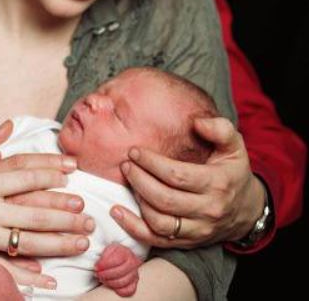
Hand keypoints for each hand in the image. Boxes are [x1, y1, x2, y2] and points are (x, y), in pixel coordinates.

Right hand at [0, 124, 93, 290]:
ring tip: (81, 242)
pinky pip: (6, 269)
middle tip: (87, 214)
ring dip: (58, 242)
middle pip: (33, 209)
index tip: (72, 170)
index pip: (23, 173)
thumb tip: (4, 131)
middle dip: (65, 212)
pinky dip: (29, 277)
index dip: (50, 171)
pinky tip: (49, 280)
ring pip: (27, 240)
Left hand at [94, 243, 141, 296]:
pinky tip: (112, 285)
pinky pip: (128, 291)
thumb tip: (97, 266)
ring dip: (109, 282)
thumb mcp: (109, 249)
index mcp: (126, 252)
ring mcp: (134, 274)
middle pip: (119, 272)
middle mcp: (133, 263)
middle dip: (105, 275)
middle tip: (98, 274)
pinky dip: (119, 290)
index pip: (116, 260)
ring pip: (122, 282)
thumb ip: (103, 256)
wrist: (124, 256)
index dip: (104, 265)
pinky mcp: (134, 283)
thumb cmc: (115, 253)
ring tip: (102, 279)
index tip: (96, 267)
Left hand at [110, 117, 265, 247]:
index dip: (152, 163)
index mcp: (217, 184)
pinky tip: (117, 212)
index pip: (177, 176)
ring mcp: (198, 230)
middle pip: (165, 199)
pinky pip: (157, 240)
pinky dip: (134, 228)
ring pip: (160, 222)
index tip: (135, 151)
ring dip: (138, 201)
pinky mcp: (188, 242)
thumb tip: (198, 123)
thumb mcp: (234, 147)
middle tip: (126, 164)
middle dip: (140, 180)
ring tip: (127, 180)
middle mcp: (208, 210)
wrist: (247, 210)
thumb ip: (220, 129)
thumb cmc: (232, 172)